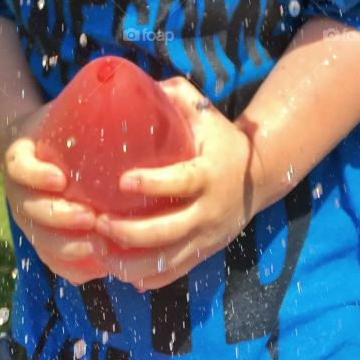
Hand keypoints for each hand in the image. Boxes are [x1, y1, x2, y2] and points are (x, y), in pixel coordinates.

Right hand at [2, 103, 110, 285]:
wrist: (32, 147)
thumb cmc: (61, 125)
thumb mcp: (67, 109)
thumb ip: (95, 100)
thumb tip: (150, 85)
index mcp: (20, 155)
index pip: (19, 166)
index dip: (36, 175)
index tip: (60, 177)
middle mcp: (18, 189)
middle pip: (29, 211)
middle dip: (60, 219)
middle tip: (92, 218)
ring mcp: (27, 215)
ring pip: (40, 240)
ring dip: (68, 248)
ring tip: (99, 248)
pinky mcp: (40, 235)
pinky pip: (51, 259)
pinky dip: (72, 267)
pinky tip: (98, 267)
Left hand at [93, 76, 257, 291]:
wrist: (261, 176)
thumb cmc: (222, 139)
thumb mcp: (205, 113)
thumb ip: (175, 97)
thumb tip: (135, 83)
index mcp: (209, 174)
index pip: (180, 182)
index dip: (151, 184)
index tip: (121, 181)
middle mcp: (210, 210)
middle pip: (169, 231)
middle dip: (129, 233)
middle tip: (97, 223)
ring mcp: (207, 237)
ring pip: (168, 261)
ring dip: (131, 261)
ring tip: (98, 250)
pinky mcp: (205, 253)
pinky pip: (175, 274)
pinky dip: (148, 277)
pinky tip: (120, 271)